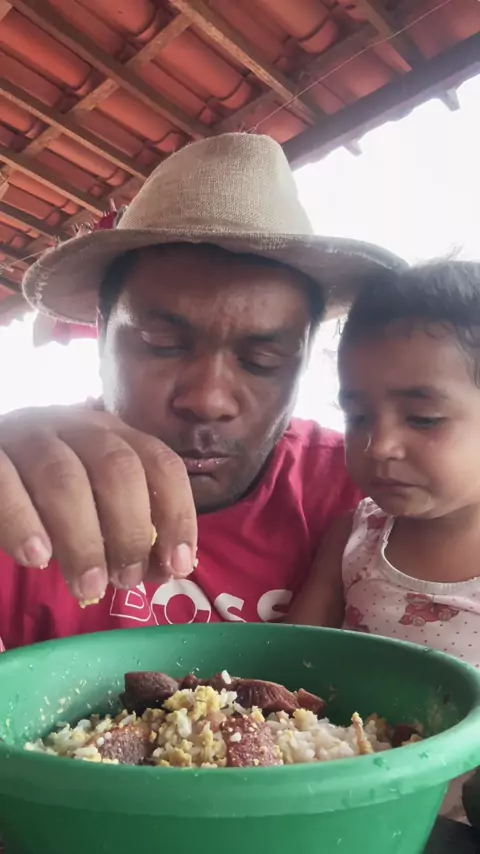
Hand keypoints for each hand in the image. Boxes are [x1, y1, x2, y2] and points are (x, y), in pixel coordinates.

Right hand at [0, 405, 196, 601]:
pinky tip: (37, 558)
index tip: (178, 565)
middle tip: (125, 581)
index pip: (161, 464)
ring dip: (82, 539)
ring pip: (64, 477)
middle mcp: (77, 427)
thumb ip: (124, 531)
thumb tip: (162, 570)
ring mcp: (31, 437)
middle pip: (118, 469)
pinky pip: (5, 482)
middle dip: (130, 531)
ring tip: (88, 587)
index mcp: (114, 436)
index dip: (177, 515)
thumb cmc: (46, 490)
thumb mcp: (93, 503)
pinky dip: (23, 522)